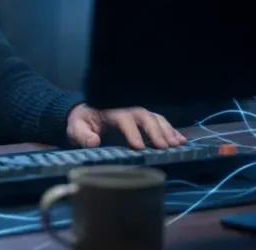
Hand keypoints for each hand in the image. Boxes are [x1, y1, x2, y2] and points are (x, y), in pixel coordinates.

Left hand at [67, 104, 186, 148]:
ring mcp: (136, 113)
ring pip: (155, 118)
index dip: (132, 132)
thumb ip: (82, 135)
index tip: (139, 147)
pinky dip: (171, 130)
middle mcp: (126, 109)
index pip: (123, 118)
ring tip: (177, 144)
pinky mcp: (142, 119)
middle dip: (155, 131)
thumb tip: (93, 142)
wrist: (84, 115)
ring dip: (167, 130)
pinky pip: (159, 122)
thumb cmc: (81, 122)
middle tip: (164, 146)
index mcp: (109, 110)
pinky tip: (180, 140)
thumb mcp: (75, 128)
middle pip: (144, 116)